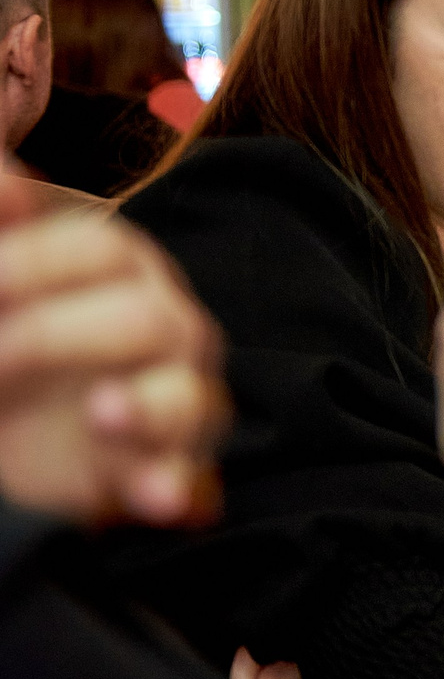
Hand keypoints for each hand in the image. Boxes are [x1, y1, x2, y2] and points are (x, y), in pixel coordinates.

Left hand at [0, 171, 224, 526]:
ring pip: (189, 397)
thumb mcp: (9, 277)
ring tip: (102, 412)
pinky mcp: (166, 467)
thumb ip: (9, 225)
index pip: (103, 248)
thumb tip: (5, 184)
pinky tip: (153, 495)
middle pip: (148, 318)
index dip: (37, 263)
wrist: (21, 421)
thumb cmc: (20, 332)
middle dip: (60, 336)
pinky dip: (173, 484)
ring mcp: (175, 397)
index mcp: (121, 271)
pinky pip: (187, 475)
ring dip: (147, 407)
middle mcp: (164, 327)